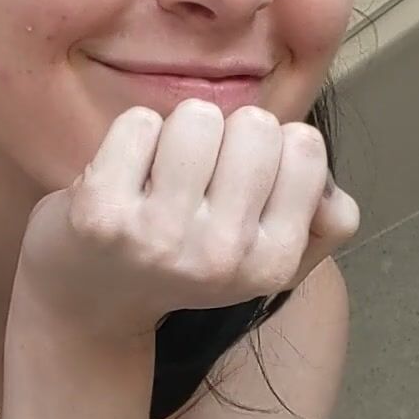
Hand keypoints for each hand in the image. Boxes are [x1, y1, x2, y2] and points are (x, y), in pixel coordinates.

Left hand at [15, 99, 359, 341]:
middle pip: (257, 125)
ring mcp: (159, 236)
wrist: (88, 301)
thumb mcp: (267, 259)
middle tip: (197, 177)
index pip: (306, 146)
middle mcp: (220, 257)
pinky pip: (140, 123)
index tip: (241, 180)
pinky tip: (123, 177)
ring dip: (178, 131)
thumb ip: (324, 224)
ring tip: (161, 175)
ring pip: (199, 116)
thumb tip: (330, 189)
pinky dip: (132, 137)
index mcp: (271, 265)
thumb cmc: (185, 259)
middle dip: (228, 135)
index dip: (273, 146)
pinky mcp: (101, 214)